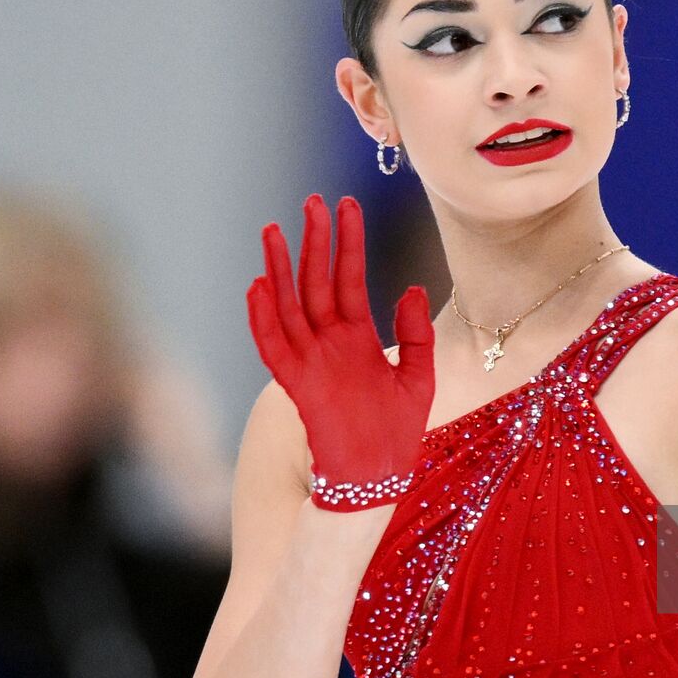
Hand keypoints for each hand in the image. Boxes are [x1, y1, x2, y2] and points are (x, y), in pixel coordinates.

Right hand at [246, 193, 434, 510]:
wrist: (380, 476)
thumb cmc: (398, 430)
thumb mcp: (420, 375)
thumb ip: (416, 333)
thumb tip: (412, 288)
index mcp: (358, 336)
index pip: (348, 277)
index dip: (348, 242)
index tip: (345, 204)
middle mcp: (330, 342)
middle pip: (316, 282)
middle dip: (313, 242)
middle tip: (311, 201)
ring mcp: (311, 361)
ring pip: (289, 306)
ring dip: (279, 269)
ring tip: (273, 230)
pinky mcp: (298, 386)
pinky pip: (274, 347)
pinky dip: (263, 319)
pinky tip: (257, 286)